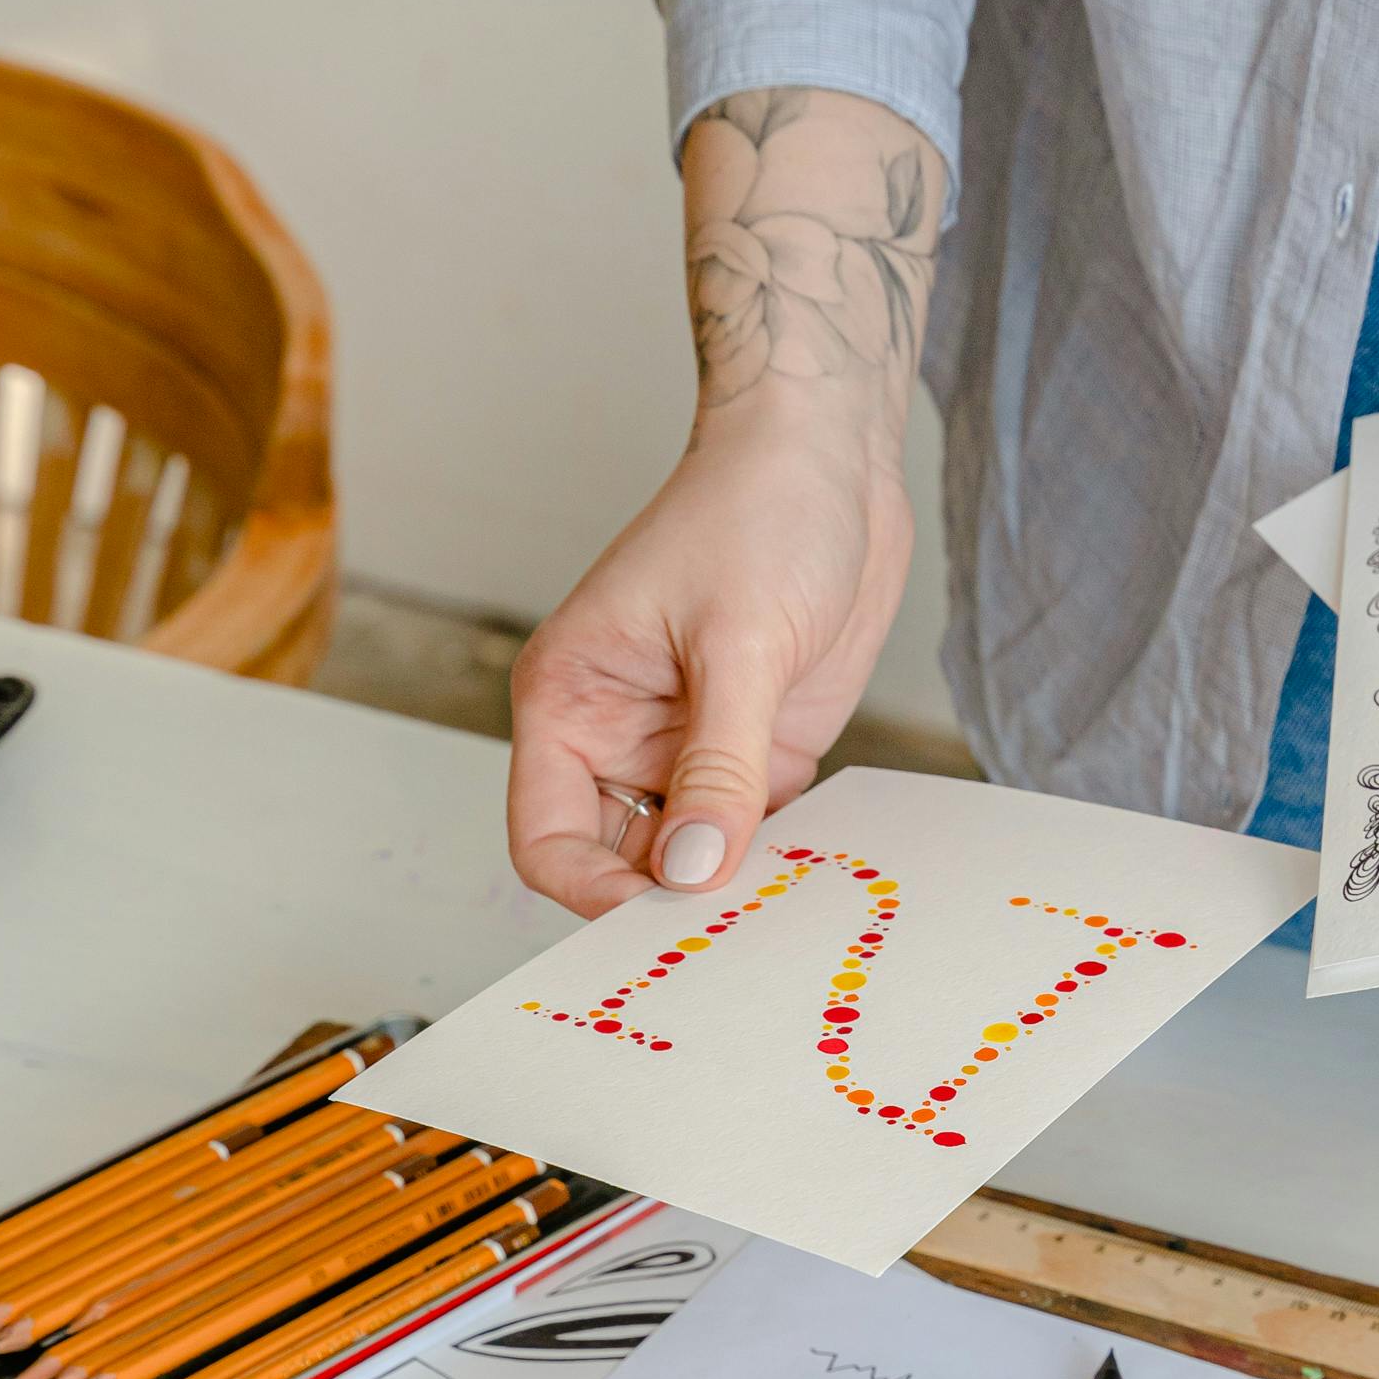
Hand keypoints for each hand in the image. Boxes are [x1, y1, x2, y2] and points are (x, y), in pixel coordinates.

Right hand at [508, 87, 944, 915]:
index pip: (547, 839)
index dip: (595, 891)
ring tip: (786, 900)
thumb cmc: (759, 510)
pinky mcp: (756, 751)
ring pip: (690, 859)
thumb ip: (718, 766)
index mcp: (572, 703)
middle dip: (669, 900)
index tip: (666, 913)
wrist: (831, 452)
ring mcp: (690, 748)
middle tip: (738, 926)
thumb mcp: (740, 643)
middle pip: (616, 864)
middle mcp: (620, 737)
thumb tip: (691, 872)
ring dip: (732, 886)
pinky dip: (780, 859)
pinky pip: (754, 832)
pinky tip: (821, 868)